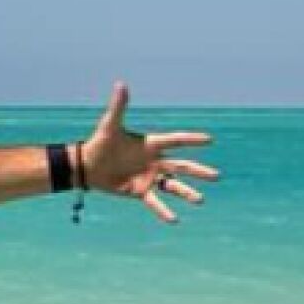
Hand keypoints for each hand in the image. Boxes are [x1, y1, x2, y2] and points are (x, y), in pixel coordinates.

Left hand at [80, 82, 219, 222]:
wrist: (87, 165)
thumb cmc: (100, 143)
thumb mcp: (109, 126)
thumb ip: (118, 107)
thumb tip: (120, 84)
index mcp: (151, 144)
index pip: (175, 141)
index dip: (190, 140)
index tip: (209, 139)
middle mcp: (154, 161)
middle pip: (181, 166)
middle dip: (198, 171)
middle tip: (216, 176)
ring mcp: (149, 177)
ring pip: (173, 186)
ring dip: (186, 193)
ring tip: (199, 200)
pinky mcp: (140, 191)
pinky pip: (155, 202)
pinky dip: (163, 211)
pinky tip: (174, 220)